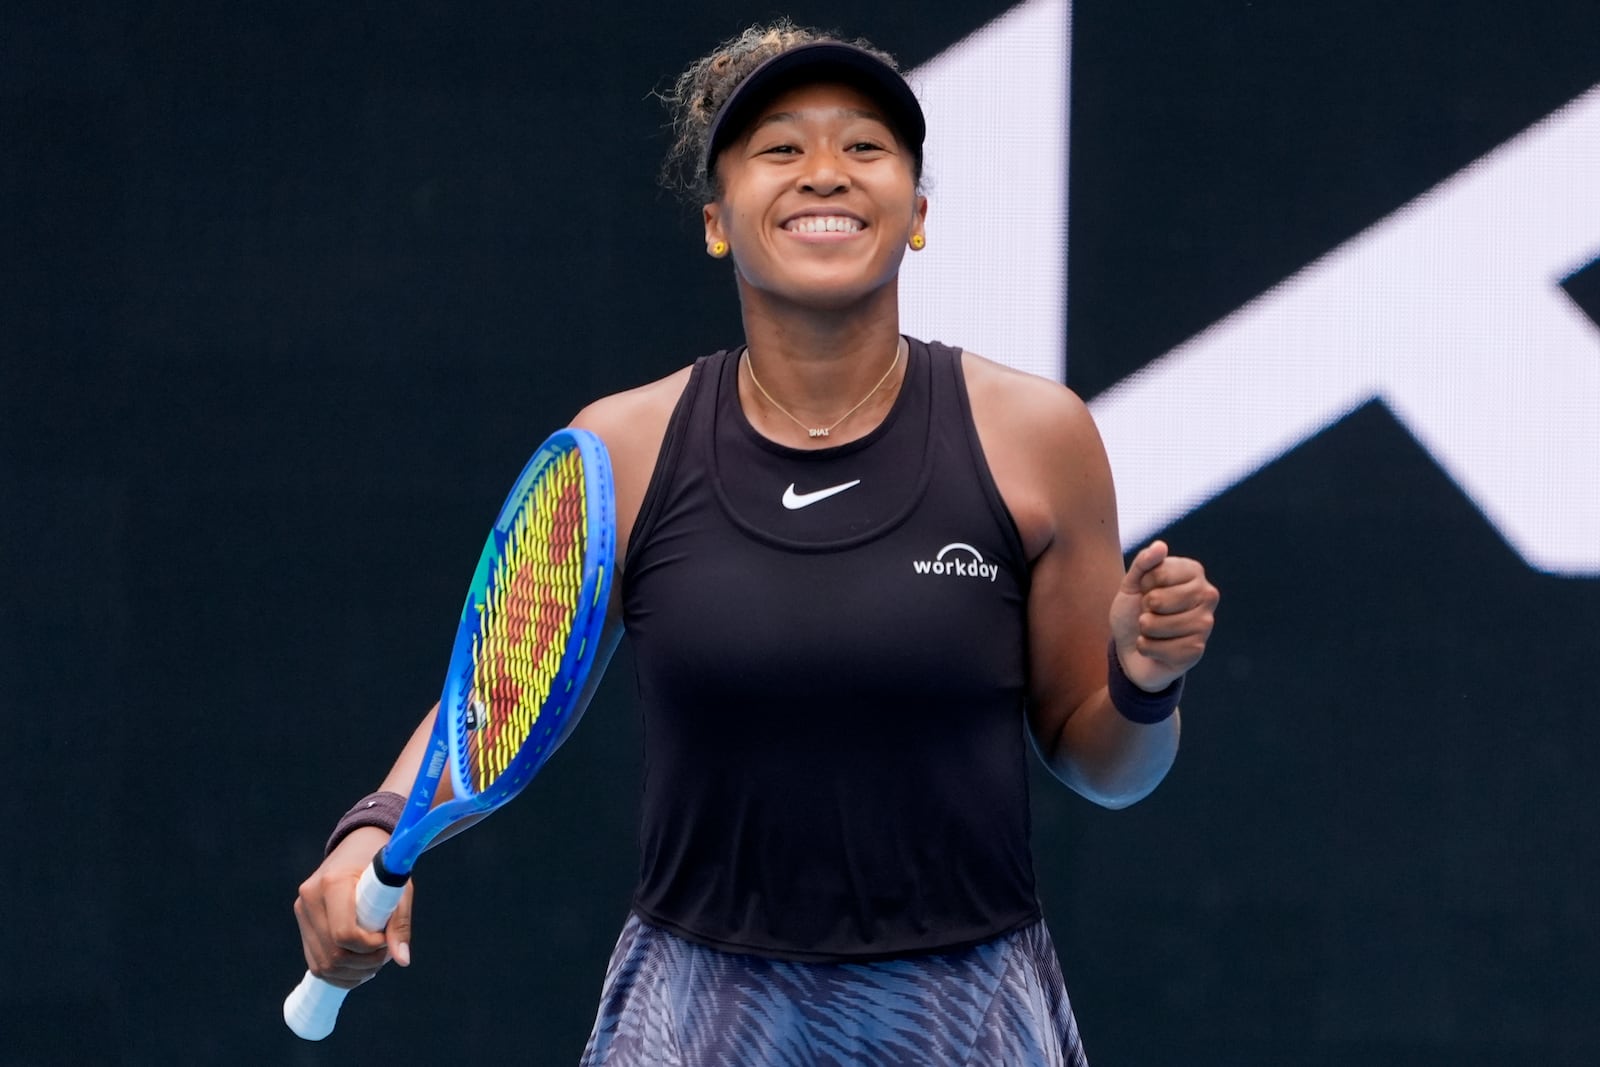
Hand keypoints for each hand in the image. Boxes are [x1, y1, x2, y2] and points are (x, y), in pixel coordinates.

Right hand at [294, 826, 413, 988]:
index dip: (369, 947)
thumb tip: (403, 960)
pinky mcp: (303, 924)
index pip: (345, 934)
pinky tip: (360, 966)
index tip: (387, 939)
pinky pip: (316, 963)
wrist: (357, 846)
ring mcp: (302, 912)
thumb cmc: (381, 865)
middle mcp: (310, 898)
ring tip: (375, 959)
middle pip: (333, 955)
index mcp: (333, 883)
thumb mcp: (398, 886)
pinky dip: (340, 973)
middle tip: (386, 953)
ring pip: (323, 965)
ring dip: (353, 973)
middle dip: (364, 963)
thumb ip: (400, 923)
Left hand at [1110, 540, 1218, 691]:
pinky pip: (1160, 648)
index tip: (1148, 590)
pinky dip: (1148, 649)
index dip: (1144, 584)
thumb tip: (1160, 546)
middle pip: (1157, 600)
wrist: (1130, 647)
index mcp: (1193, 572)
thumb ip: (1143, 563)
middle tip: (1151, 613)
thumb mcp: (1132, 583)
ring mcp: (1205, 624)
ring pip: (1157, 626)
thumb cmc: (1134, 610)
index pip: (1159, 573)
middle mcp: (1207, 595)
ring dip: (1144, 631)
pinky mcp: (1197, 650)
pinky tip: (1156, 648)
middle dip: (1143, 609)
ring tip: (1152, 631)